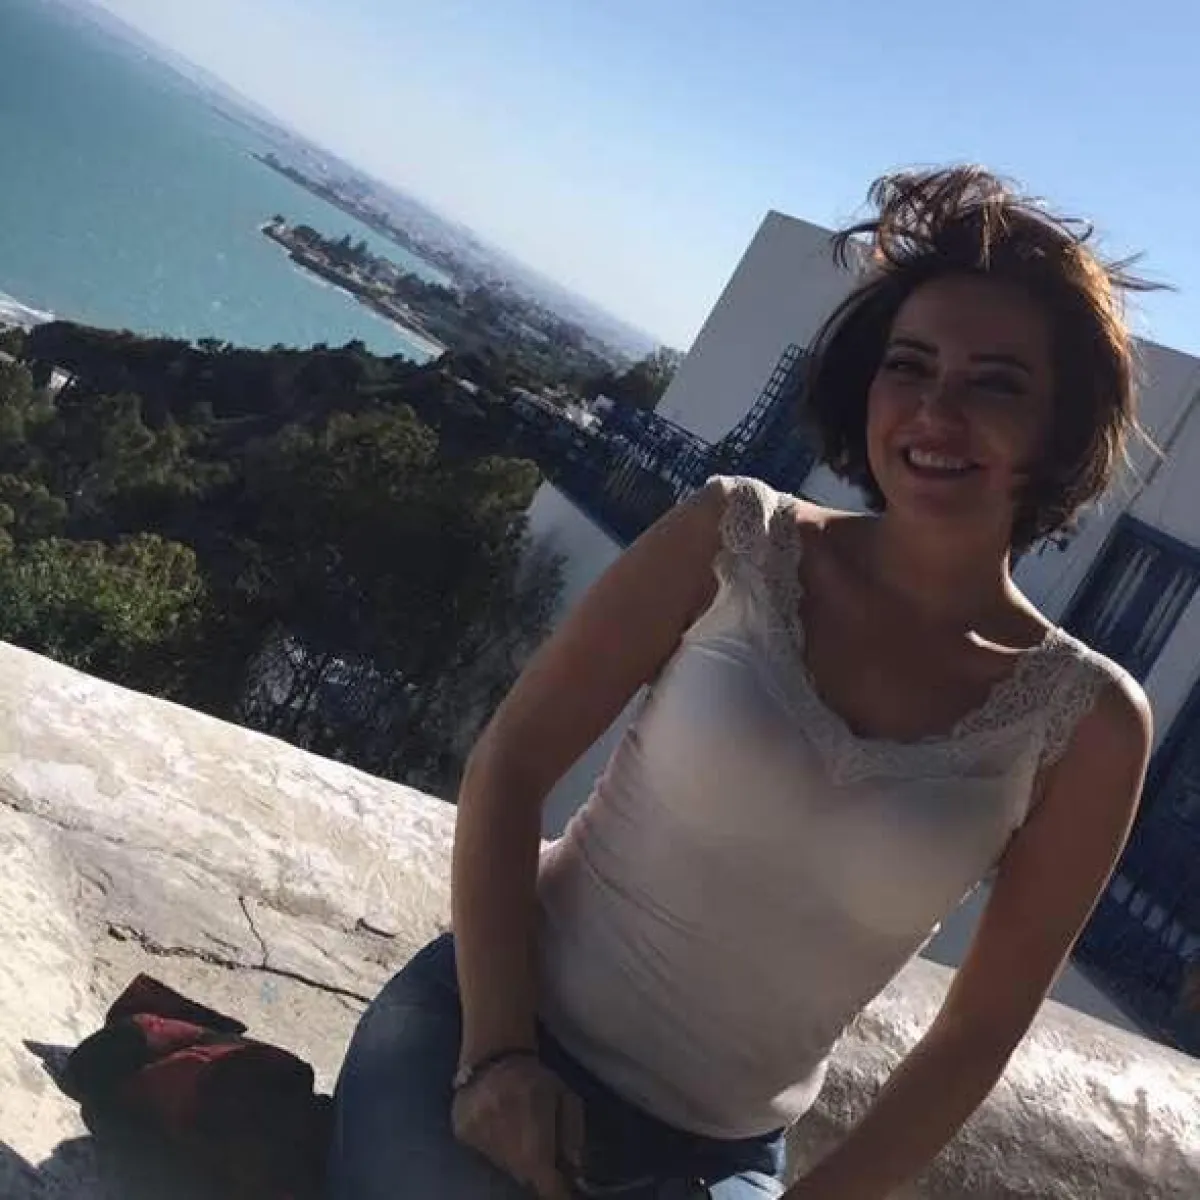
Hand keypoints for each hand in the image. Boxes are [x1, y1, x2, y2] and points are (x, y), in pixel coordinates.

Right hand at [451, 1055, 585, 1198]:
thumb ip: (572, 1132)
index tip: (563, 1192)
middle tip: (546, 1161)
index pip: (543, 1171)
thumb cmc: (535, 1077)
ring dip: (520, 1162)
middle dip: (538, 1171)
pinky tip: (504, 1133)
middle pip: (525, 1172)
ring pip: (506, 1166)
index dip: (555, 1187)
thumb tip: (575, 1168)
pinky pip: (487, 1157)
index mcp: (531, 1116)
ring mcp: (478, 1132)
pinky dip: (500, 1153)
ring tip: (523, 1140)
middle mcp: (502, 1128)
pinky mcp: (462, 1133)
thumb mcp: (565, 1097)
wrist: (493, 1057)